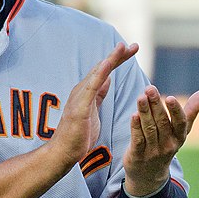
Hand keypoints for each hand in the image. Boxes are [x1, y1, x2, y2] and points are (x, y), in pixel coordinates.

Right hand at [50, 42, 138, 169]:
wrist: (63, 151)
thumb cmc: (78, 134)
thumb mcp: (92, 109)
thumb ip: (98, 94)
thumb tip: (107, 79)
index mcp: (86, 91)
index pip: (104, 71)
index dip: (118, 60)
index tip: (132, 50)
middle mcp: (82, 90)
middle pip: (102, 68)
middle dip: (118, 55)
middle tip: (135, 45)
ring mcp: (79, 97)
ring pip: (97, 74)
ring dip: (110, 59)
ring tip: (122, 47)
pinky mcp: (80, 107)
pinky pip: (91, 87)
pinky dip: (99, 74)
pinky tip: (107, 64)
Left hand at [123, 86, 198, 196]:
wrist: (149, 175)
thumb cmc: (167, 144)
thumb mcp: (181, 130)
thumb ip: (192, 110)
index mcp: (179, 137)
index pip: (180, 123)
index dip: (175, 111)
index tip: (170, 97)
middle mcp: (168, 144)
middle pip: (162, 122)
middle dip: (156, 104)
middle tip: (149, 88)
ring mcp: (153, 150)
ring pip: (149, 129)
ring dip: (144, 112)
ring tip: (141, 97)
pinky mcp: (138, 155)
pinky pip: (138, 139)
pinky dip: (135, 127)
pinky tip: (134, 115)